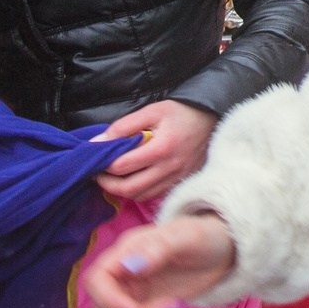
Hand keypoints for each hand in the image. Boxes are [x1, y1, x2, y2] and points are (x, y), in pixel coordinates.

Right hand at [83, 213, 237, 307]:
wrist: (220, 249)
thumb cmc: (204, 236)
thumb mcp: (187, 237)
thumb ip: (158, 249)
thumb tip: (129, 267)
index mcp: (126, 250)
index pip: (96, 281)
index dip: (109, 302)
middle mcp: (122, 272)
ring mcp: (129, 291)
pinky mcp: (140, 307)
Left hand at [95, 99, 216, 201]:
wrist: (212, 119)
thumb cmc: (180, 113)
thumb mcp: (151, 111)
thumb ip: (123, 127)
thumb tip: (97, 143)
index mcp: (162, 149)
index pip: (122, 166)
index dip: (103, 165)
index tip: (96, 158)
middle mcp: (170, 168)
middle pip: (129, 188)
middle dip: (107, 184)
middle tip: (98, 174)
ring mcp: (177, 178)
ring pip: (140, 196)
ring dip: (122, 190)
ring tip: (114, 176)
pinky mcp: (181, 182)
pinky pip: (153, 195)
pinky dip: (139, 190)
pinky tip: (134, 178)